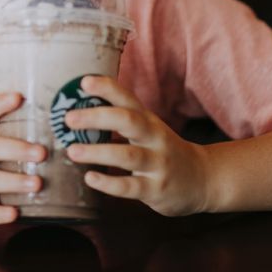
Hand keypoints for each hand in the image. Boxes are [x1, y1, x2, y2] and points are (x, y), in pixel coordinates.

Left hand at [64, 75, 209, 216]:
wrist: (203, 179)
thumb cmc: (163, 151)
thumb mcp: (148, 129)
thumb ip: (120, 120)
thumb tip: (77, 109)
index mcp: (148, 120)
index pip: (127, 98)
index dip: (107, 88)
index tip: (84, 81)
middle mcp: (154, 138)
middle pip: (128, 120)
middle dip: (97, 117)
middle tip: (69, 118)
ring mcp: (157, 164)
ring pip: (128, 155)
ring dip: (98, 152)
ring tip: (72, 151)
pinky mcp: (156, 190)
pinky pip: (131, 187)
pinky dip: (109, 183)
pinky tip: (90, 178)